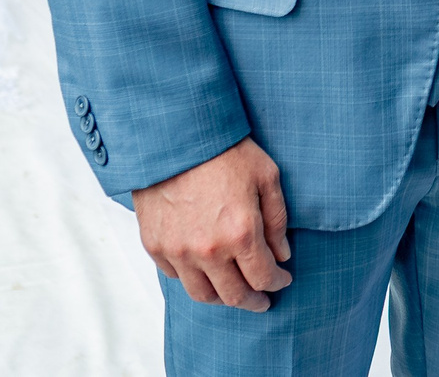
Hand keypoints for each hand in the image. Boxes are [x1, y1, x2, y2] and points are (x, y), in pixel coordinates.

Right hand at [132, 138, 292, 310]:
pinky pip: (177, 277)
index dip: (278, 283)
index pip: (264, 278)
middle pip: (234, 296)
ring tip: (232, 291)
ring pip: (202, 294)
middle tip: (261, 300)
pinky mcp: (156, 246)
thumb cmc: (224, 150)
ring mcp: (179, 251)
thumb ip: (277, 220)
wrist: (176, 137)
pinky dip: (193, 278)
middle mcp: (209, 250)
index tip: (282, 280)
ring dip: (222, 297)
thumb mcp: (266, 176)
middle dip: (252, 301)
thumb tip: (282, 254)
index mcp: (241, 234)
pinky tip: (204, 269)